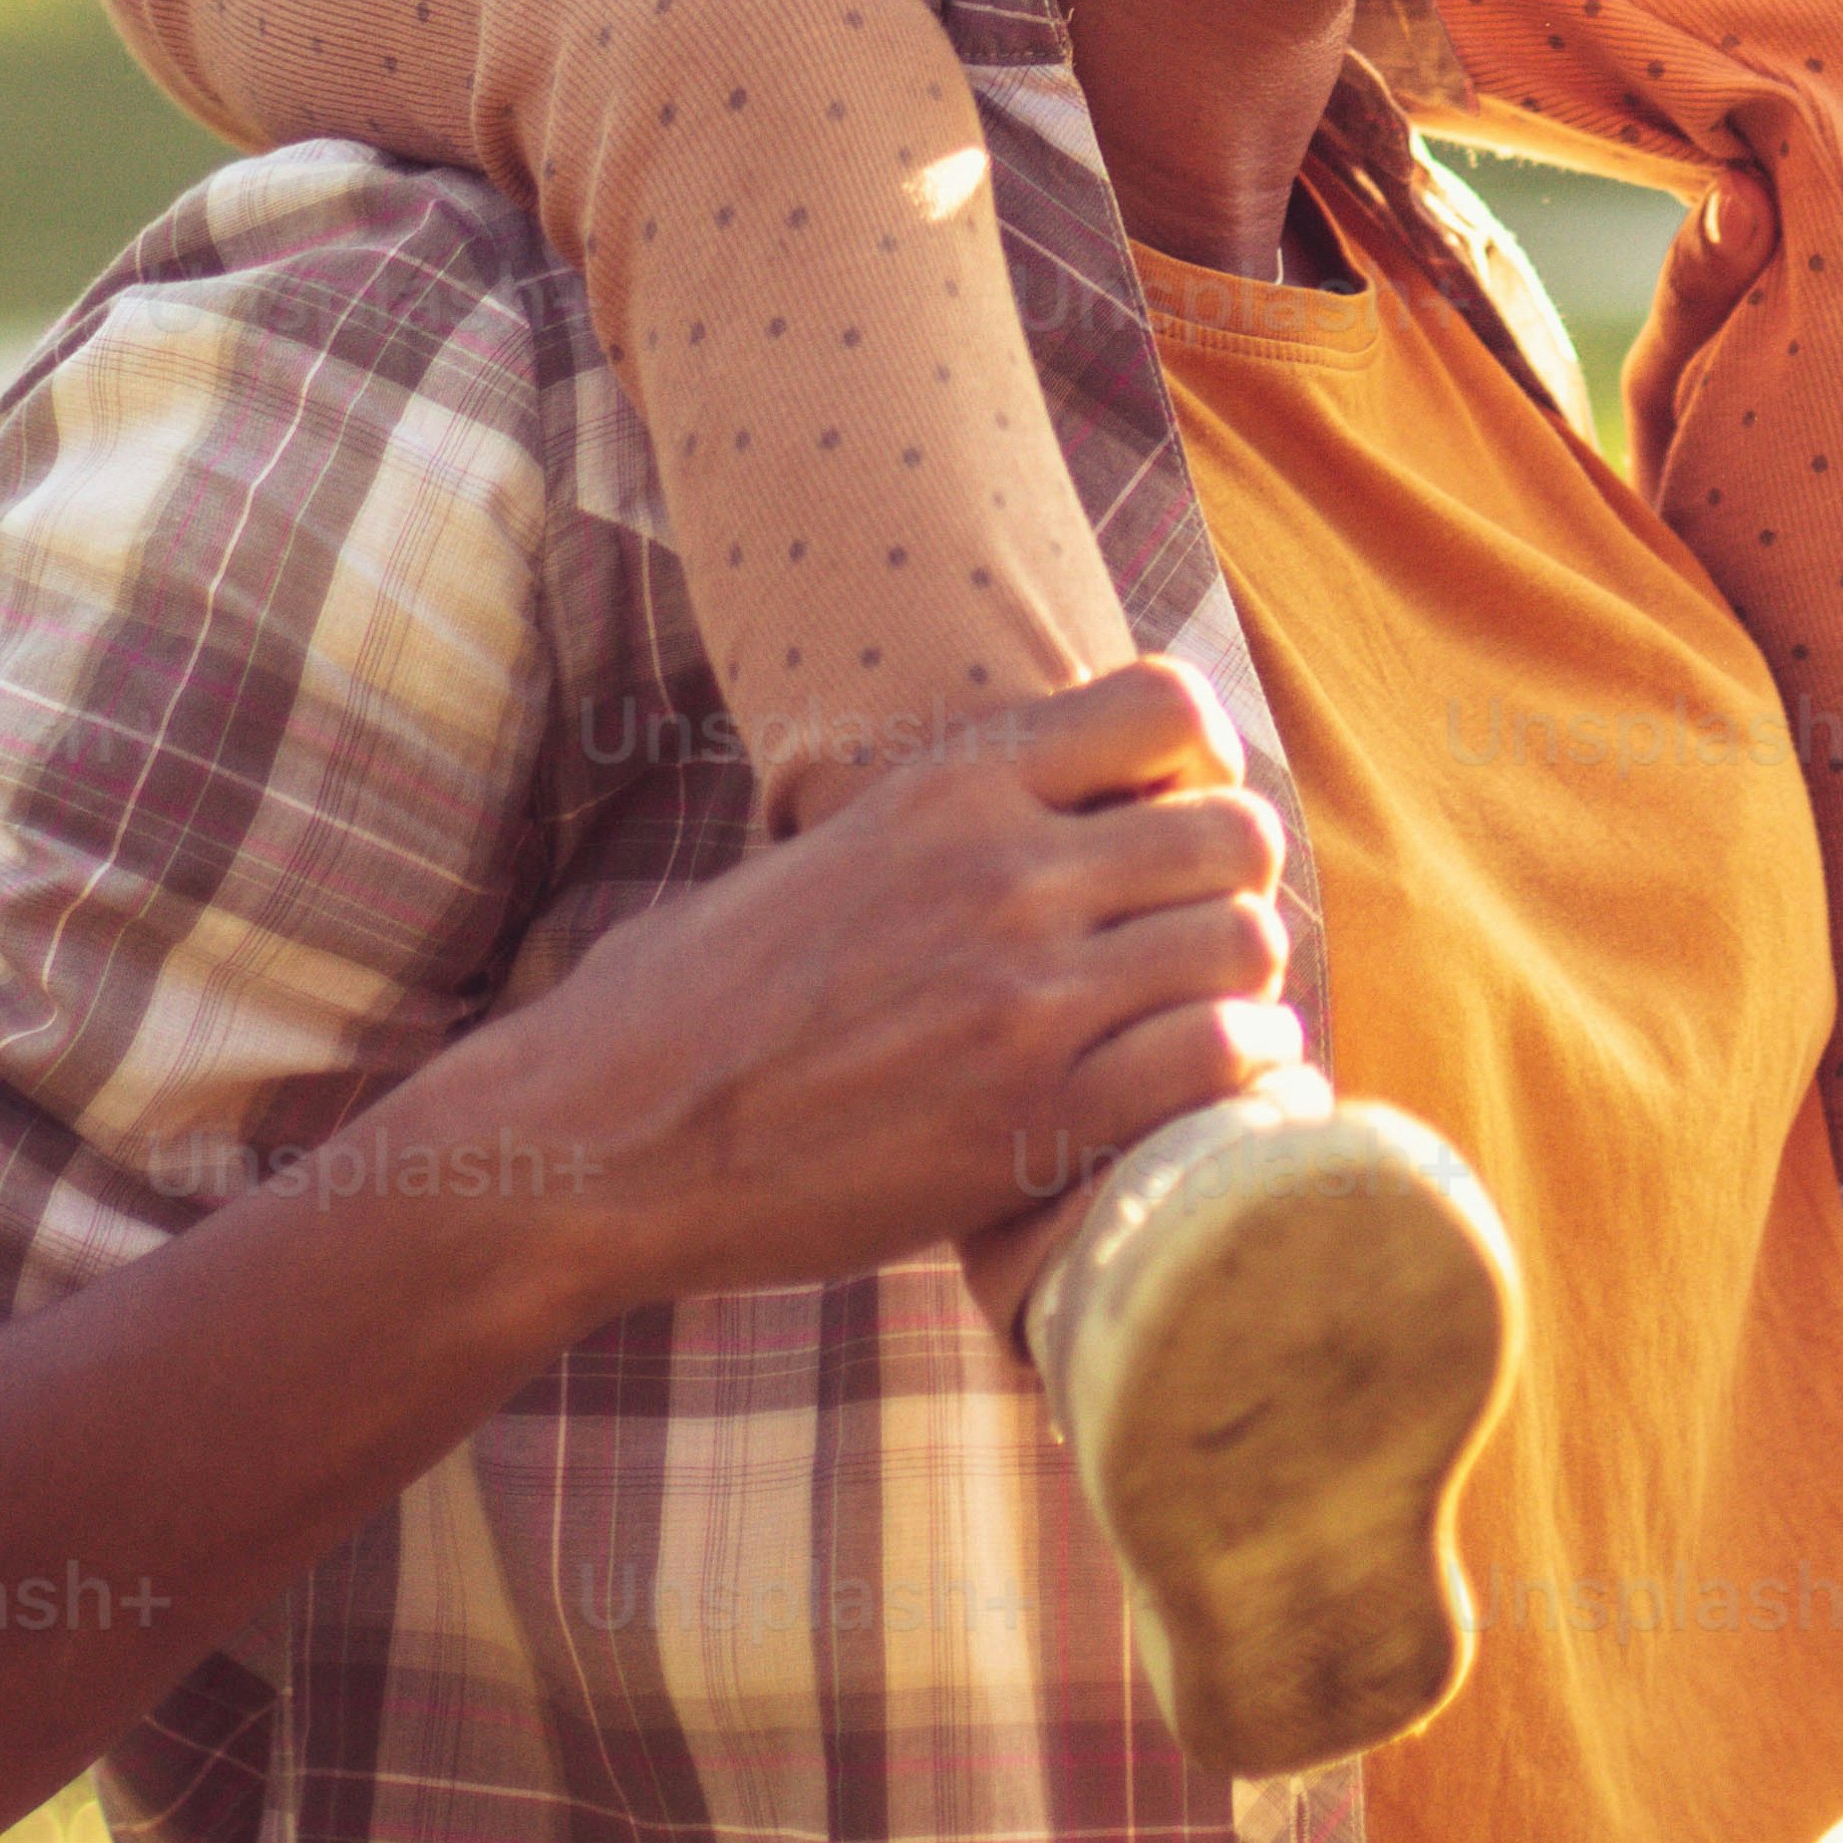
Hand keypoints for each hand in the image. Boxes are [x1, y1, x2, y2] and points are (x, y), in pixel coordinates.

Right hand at [449, 659, 1294, 1310]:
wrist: (598, 1135)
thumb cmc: (686, 1007)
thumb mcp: (820, 856)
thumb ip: (934, 832)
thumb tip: (1014, 827)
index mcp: (947, 788)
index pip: (1166, 707)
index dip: (1201, 766)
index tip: (1175, 823)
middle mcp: (1002, 871)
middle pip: (1233, 832)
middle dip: (1232, 889)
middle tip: (1195, 949)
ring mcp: (1024, 995)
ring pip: (1244, 943)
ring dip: (1245, 986)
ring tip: (1207, 1028)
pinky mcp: (1031, 1118)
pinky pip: (1220, 1059)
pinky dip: (1243, 1073)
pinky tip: (1210, 1093)